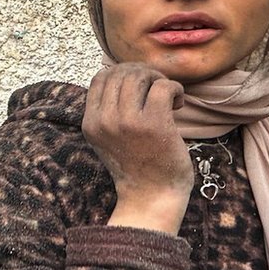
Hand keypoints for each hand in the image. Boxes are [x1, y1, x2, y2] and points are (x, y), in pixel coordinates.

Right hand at [82, 63, 192, 233]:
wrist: (151, 196)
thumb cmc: (136, 165)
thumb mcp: (108, 138)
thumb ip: (108, 110)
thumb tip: (125, 73)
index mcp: (90, 123)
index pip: (100, 78)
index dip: (122, 73)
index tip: (140, 85)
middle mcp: (104, 121)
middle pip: (121, 73)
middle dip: (143, 74)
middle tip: (157, 89)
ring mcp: (128, 123)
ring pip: (140, 76)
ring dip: (159, 79)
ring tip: (167, 97)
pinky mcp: (154, 125)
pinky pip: (163, 87)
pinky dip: (174, 88)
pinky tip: (178, 104)